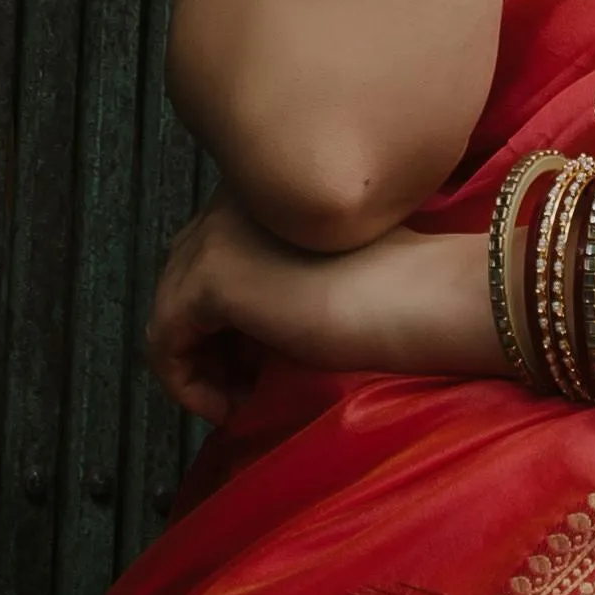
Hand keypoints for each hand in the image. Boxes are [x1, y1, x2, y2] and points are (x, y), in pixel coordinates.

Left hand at [152, 193, 495, 421]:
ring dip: (197, 364)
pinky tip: (229, 408)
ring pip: (169, 310)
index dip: (228, 320)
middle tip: (245, 391)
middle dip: (208, 341)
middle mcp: (232, 197)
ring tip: (239, 403)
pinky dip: (186, 382)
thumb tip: (230, 344)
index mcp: (267, 187)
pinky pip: (164, 340)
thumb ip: (274, 286)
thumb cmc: (403, 295)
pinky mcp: (211, 276)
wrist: (429, 299)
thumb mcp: (325, 279)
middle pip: (185, 279)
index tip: (259, 368)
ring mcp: (217, 232)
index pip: (215, 254)